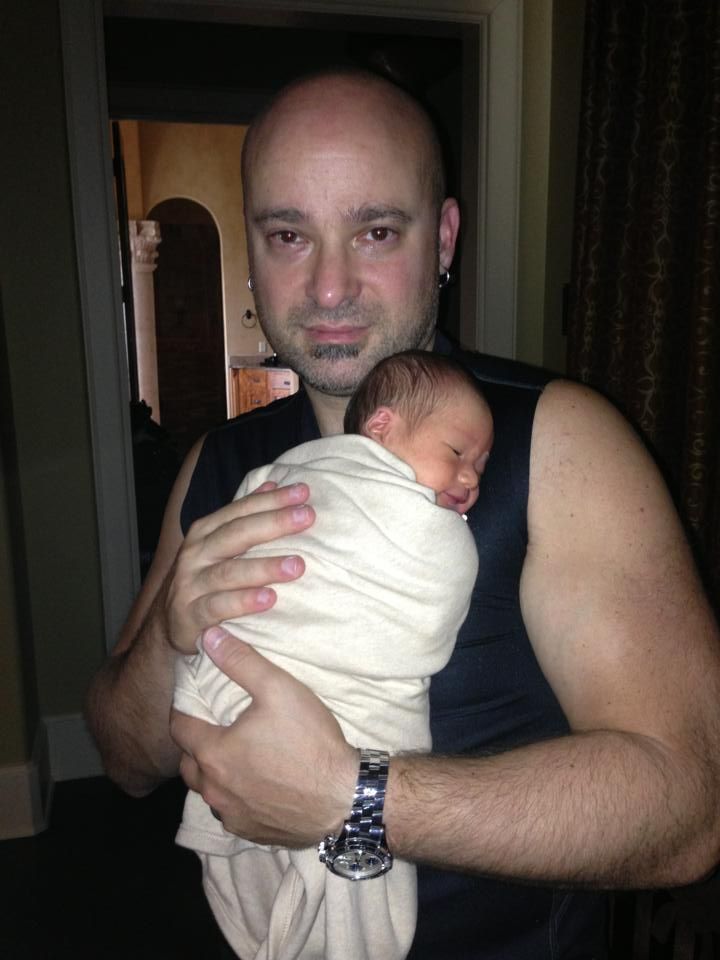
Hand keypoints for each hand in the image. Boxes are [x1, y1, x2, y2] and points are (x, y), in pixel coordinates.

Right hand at [161, 482, 314, 654]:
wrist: (167, 624)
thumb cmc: (203, 579)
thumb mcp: (220, 545)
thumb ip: (244, 516)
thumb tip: (272, 484)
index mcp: (205, 532)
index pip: (242, 510)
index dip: (272, 500)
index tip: (304, 492)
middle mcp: (196, 554)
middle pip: (237, 534)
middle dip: (274, 523)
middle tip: (307, 517)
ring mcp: (191, 584)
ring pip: (229, 572)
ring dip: (264, 567)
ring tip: (297, 565)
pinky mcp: (190, 616)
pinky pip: (218, 607)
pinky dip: (243, 602)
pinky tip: (269, 599)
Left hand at [170, 626, 358, 845]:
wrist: (345, 797)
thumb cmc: (310, 741)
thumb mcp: (278, 689)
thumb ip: (240, 662)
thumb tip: (209, 636)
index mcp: (214, 753)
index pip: (179, 728)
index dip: (183, 710)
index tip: (193, 699)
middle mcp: (215, 789)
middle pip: (187, 763)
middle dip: (195, 744)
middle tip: (213, 727)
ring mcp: (232, 815)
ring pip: (208, 790)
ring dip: (213, 773)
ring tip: (233, 755)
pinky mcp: (251, 833)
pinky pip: (230, 812)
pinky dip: (234, 796)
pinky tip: (255, 784)